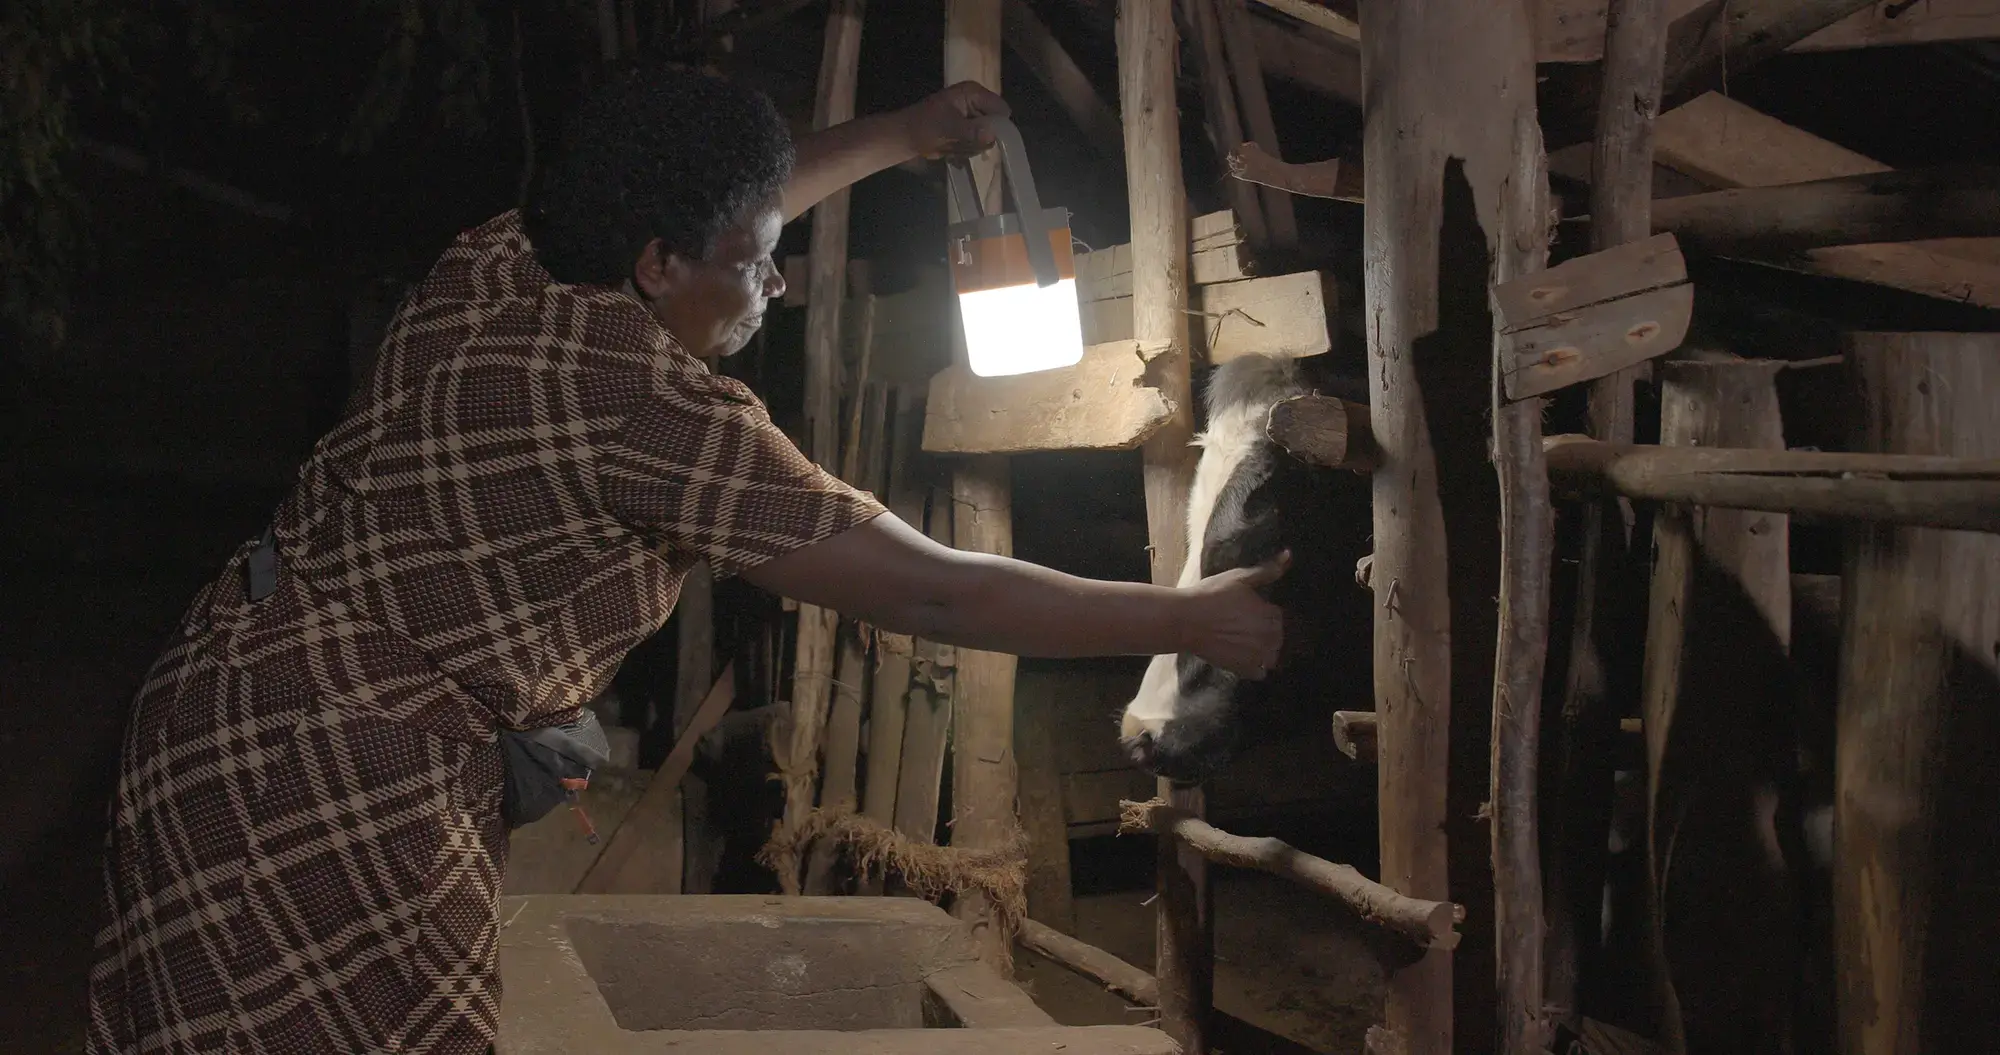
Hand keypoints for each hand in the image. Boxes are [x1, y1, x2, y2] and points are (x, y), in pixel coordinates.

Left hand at [901, 81, 1010, 159]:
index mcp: (973, 92)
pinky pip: (977, 143)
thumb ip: (972, 132)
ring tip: (954, 146)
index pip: (1002, 110)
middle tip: (963, 143)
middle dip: (982, 138)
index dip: (998, 126)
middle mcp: (976, 101)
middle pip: (996, 125)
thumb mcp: (948, 129)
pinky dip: (967, 150)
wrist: (904, 138)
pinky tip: (953, 150)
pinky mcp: (966, 129)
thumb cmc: (923, 128)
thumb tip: (992, 135)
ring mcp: (972, 115)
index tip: (985, 139)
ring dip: (973, 146)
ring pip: (987, 137)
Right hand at [1177, 552, 1288, 679]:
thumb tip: (1289, 555)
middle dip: (1266, 631)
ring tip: (1245, 642)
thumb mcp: (1239, 577)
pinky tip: (1242, 657)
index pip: (1278, 616)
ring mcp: (1257, 655)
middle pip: (1277, 636)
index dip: (1265, 612)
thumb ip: (1267, 570)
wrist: (1186, 621)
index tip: (1250, 611)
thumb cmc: (1211, 595)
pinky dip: (1256, 667)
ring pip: (1273, 655)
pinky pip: (1261, 672)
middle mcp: (1268, 637)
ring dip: (1264, 650)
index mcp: (1269, 614)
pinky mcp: (1244, 669)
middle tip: (1245, 626)